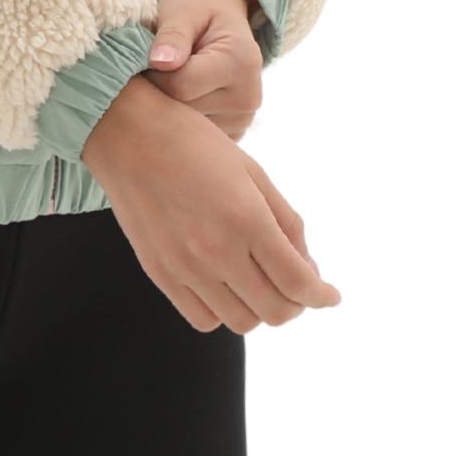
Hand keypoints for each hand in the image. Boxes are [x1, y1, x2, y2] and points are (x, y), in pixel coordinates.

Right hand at [82, 76, 338, 333]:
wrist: (126, 133)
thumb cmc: (193, 142)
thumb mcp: (252, 171)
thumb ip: (285, 221)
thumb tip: (307, 267)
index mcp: (246, 219)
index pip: (298, 283)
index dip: (322, 295)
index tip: (330, 295)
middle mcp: (217, 250)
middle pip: (276, 311)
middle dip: (297, 303)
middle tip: (296, 284)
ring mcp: (185, 267)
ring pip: (242, 322)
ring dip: (260, 308)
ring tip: (259, 282)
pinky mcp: (160, 274)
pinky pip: (204, 319)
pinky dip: (224, 311)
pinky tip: (225, 285)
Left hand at [144, 0, 263, 140]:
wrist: (221, 15)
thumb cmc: (198, 8)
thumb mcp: (183, 11)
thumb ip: (172, 35)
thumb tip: (159, 62)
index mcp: (240, 62)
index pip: (179, 85)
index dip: (152, 73)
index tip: (142, 57)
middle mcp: (249, 98)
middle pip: (183, 110)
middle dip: (158, 90)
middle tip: (148, 68)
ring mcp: (243, 120)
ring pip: (185, 127)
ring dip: (167, 106)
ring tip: (166, 79)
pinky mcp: (232, 134)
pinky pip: (194, 136)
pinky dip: (179, 119)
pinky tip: (176, 97)